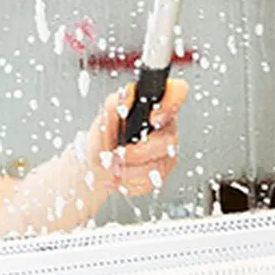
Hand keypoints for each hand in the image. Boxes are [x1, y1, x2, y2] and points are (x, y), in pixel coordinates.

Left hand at [87, 79, 188, 195]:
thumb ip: (116, 104)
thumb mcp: (104, 118)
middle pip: (168, 141)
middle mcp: (167, 124)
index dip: (171, 104)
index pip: (178, 92)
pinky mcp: (164, 169)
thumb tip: (128, 96)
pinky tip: (123, 175)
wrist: (96, 164)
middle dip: (139, 152)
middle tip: (119, 154)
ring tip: (116, 166)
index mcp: (155, 104)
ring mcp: (168, 149)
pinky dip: (132, 182)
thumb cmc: (104, 137)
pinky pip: (154, 181)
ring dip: (131, 170)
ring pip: (159, 165)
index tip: (153, 118)